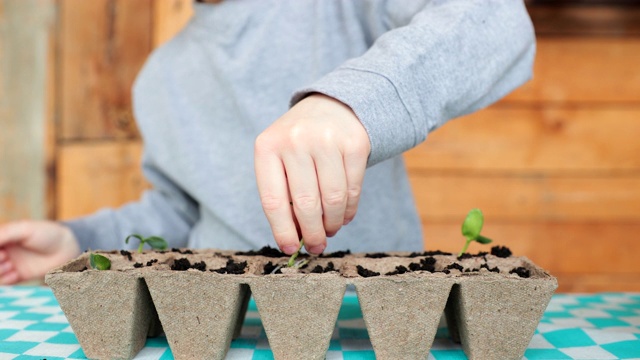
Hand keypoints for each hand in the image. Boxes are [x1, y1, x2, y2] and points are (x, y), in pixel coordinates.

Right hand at [0, 220, 79, 283]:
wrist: (67, 249)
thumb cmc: (47, 234)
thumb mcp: (25, 228)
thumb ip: (5, 233)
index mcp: (4, 237)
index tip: (2, 251)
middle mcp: (5, 251)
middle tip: (4, 257)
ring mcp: (11, 264)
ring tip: (10, 265)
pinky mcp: (18, 276)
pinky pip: (5, 282)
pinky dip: (5, 280)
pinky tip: (14, 274)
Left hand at [254, 94, 369, 254]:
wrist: (331, 105)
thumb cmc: (299, 143)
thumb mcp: (280, 159)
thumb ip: (284, 194)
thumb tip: (297, 238)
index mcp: (267, 147)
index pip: (273, 200)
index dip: (283, 230)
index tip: (290, 249)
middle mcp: (295, 140)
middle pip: (305, 204)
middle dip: (312, 233)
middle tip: (316, 247)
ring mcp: (326, 140)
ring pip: (332, 200)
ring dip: (332, 223)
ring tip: (330, 229)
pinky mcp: (354, 143)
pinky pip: (353, 189)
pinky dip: (349, 210)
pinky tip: (344, 216)